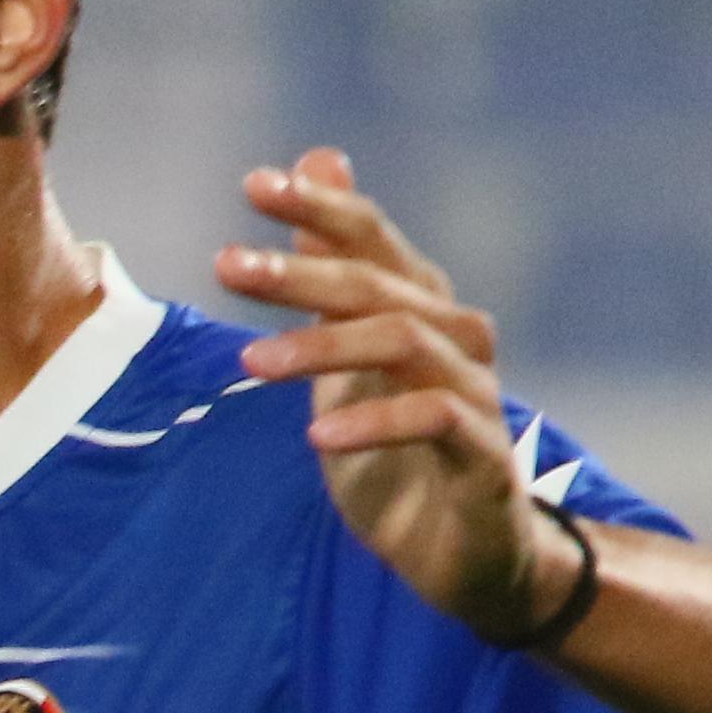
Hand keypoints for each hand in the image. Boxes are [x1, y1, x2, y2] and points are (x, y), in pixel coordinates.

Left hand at [218, 150, 569, 646]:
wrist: (461, 554)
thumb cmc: (398, 454)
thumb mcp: (345, 359)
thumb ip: (331, 271)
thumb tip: (319, 158)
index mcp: (419, 308)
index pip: (372, 238)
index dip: (320, 206)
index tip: (253, 184)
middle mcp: (456, 337)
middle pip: (380, 284)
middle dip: (299, 272)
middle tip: (225, 266)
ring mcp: (475, 394)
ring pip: (406, 339)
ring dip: (323, 345)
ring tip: (250, 364)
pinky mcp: (485, 458)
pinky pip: (437, 418)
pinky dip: (376, 422)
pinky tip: (318, 437)